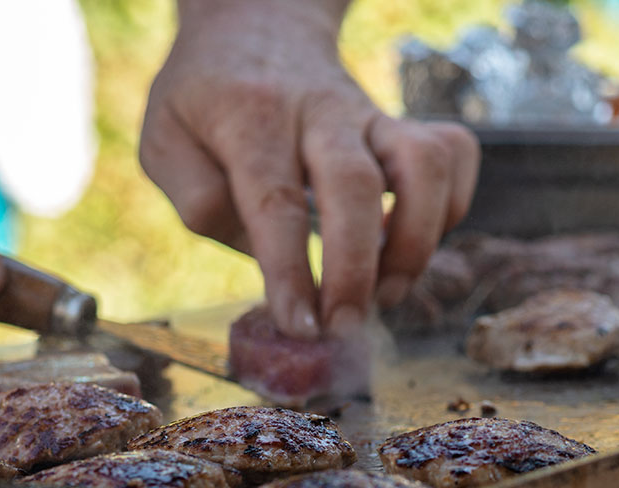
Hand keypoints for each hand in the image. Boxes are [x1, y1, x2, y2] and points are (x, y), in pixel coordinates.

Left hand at [140, 0, 478, 336]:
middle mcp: (317, 112)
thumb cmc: (205, 99)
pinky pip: (453, 155)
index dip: (291, 271)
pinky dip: (452, 208)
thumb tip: (254, 247)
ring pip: (423, 165)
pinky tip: (411, 243)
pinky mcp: (401, 122)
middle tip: (344, 326)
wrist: (255, 25)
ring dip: (416, 243)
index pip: (276, 201)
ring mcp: (368, 114)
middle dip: (356, 269)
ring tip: (387, 294)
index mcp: (249, 119)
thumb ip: (195, 195)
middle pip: (355, 185)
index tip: (299, 324)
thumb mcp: (164, 139)